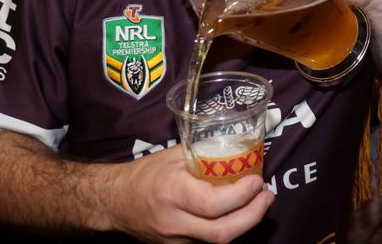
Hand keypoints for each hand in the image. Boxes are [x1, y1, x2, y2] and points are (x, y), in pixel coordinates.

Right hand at [111, 145, 271, 242]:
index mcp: (172, 193)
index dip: (242, 196)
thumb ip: (204, 155)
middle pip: (222, 232)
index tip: (258, 181)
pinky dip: (228, 228)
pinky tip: (238, 214)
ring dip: (245, 223)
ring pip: (218, 241)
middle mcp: (174, 221)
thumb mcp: (173, 156)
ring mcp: (175, 240)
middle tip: (267, 197)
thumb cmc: (144, 174)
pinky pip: (208, 241)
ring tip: (259, 203)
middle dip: (253, 216)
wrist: (113, 202)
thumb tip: (238, 146)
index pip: (213, 204)